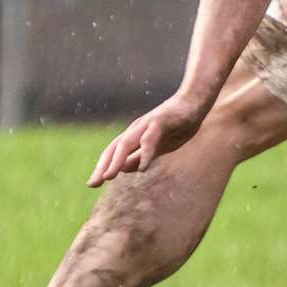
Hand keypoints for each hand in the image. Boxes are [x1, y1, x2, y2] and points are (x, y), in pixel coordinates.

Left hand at [87, 94, 209, 186]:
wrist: (194, 102)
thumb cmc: (177, 124)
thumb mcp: (156, 146)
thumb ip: (140, 155)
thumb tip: (123, 169)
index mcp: (135, 136)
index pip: (113, 153)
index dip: (103, 167)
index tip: (92, 184)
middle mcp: (136, 129)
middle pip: (114, 148)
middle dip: (103, 166)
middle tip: (92, 184)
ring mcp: (147, 125)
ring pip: (126, 143)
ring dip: (116, 160)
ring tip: (108, 177)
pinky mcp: (161, 121)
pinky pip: (150, 139)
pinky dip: (145, 153)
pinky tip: (144, 168)